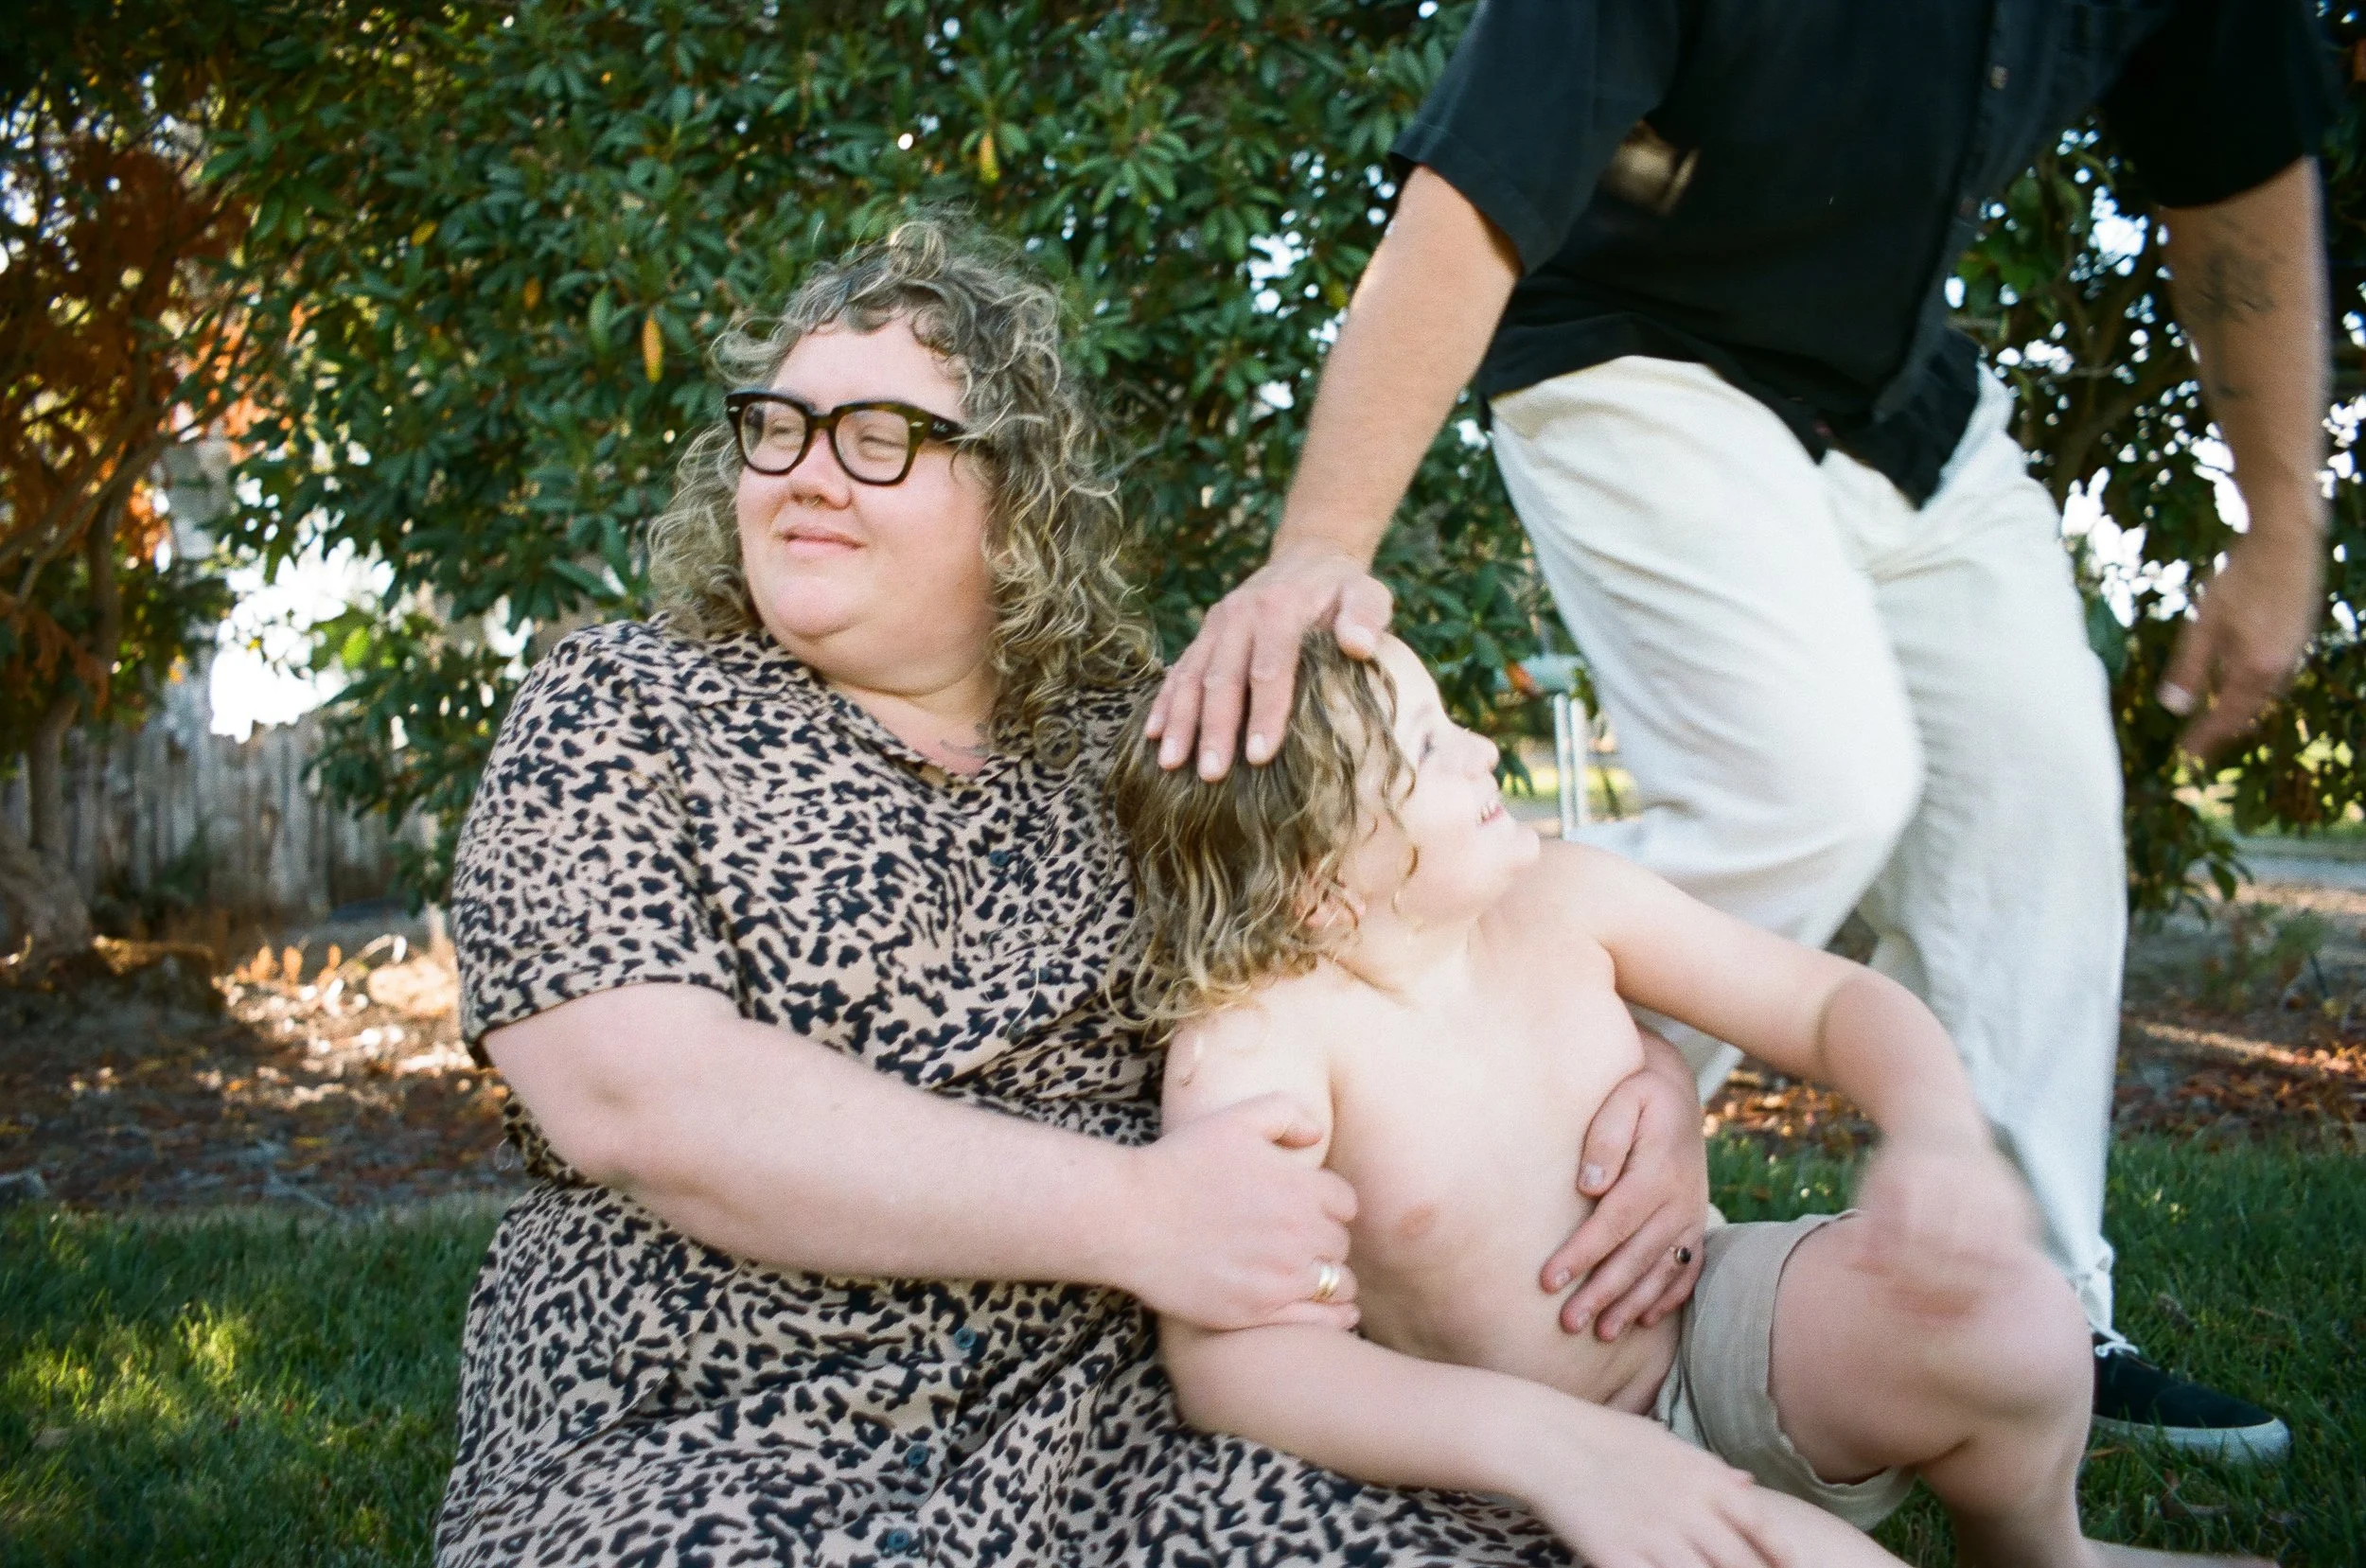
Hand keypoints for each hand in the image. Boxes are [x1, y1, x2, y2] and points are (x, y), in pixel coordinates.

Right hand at [1121, 1093, 1361, 1331]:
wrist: (1128, 1217)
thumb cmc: (1177, 1164)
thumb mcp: (1233, 1120)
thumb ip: (1284, 1114)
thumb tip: (1316, 1137)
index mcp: (1300, 1187)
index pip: (1345, 1203)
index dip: (1326, 1205)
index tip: (1304, 1211)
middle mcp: (1298, 1232)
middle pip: (1339, 1243)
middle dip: (1322, 1241)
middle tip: (1295, 1243)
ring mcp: (1281, 1275)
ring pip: (1338, 1283)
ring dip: (1328, 1278)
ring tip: (1304, 1276)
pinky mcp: (1260, 1310)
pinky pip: (1322, 1319)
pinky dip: (1333, 1316)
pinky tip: (1328, 1310)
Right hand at [1144, 541, 1392, 779]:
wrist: (1307, 560)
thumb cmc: (1342, 591)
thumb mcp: (1367, 593)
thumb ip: (1365, 615)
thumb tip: (1358, 645)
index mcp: (1279, 609)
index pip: (1269, 668)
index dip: (1265, 713)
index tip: (1260, 757)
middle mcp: (1239, 615)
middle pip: (1223, 678)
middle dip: (1215, 729)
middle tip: (1212, 775)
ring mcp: (1216, 626)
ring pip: (1192, 677)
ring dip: (1181, 722)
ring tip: (1172, 764)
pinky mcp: (1203, 636)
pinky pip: (1178, 671)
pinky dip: (1164, 704)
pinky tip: (1153, 737)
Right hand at [1522, 1416, 1786, 1567]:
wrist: (1546, 1440)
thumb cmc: (1603, 1435)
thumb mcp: (1664, 1440)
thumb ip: (1710, 1468)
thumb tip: (1748, 1485)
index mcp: (1701, 1478)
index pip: (1760, 1524)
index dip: (1781, 1554)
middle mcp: (1687, 1509)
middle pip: (1740, 1562)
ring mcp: (1654, 1537)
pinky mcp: (1620, 1558)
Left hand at [1540, 1048, 1708, 1338]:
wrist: (1678, 1095)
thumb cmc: (1637, 1095)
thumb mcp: (1624, 1098)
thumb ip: (1606, 1136)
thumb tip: (1590, 1185)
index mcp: (1658, 1171)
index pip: (1614, 1221)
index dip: (1582, 1253)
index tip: (1548, 1280)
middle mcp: (1680, 1201)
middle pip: (1637, 1255)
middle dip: (1602, 1293)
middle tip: (1568, 1323)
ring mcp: (1691, 1216)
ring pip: (1662, 1270)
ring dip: (1632, 1304)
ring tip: (1601, 1333)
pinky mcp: (1696, 1226)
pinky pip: (1687, 1270)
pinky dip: (1668, 1297)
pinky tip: (1644, 1319)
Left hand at [1847, 1137, 2033, 1318]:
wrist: (1943, 1125)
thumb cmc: (1900, 1167)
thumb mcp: (1874, 1187)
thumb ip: (1867, 1227)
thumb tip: (1856, 1266)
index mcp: (1917, 1174)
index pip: (1914, 1237)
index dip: (1903, 1274)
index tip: (1890, 1297)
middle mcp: (1960, 1181)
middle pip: (1953, 1251)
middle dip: (1934, 1290)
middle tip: (1919, 1316)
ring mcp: (1995, 1194)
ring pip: (1988, 1258)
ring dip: (1968, 1294)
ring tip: (1948, 1316)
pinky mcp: (2019, 1206)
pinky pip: (2014, 1254)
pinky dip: (1998, 1282)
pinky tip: (1978, 1301)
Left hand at [2157, 518, 2323, 759]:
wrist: (2286, 541)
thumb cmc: (2239, 578)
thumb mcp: (2203, 623)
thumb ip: (2189, 668)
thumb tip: (2171, 708)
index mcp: (2255, 668)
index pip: (2226, 717)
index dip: (2205, 738)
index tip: (2186, 756)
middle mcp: (2281, 668)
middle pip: (2248, 712)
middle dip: (2222, 731)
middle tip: (2199, 748)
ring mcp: (2295, 654)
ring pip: (2264, 697)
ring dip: (2240, 713)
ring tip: (2217, 725)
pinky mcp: (2300, 640)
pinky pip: (2276, 679)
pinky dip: (2256, 692)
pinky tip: (2242, 689)